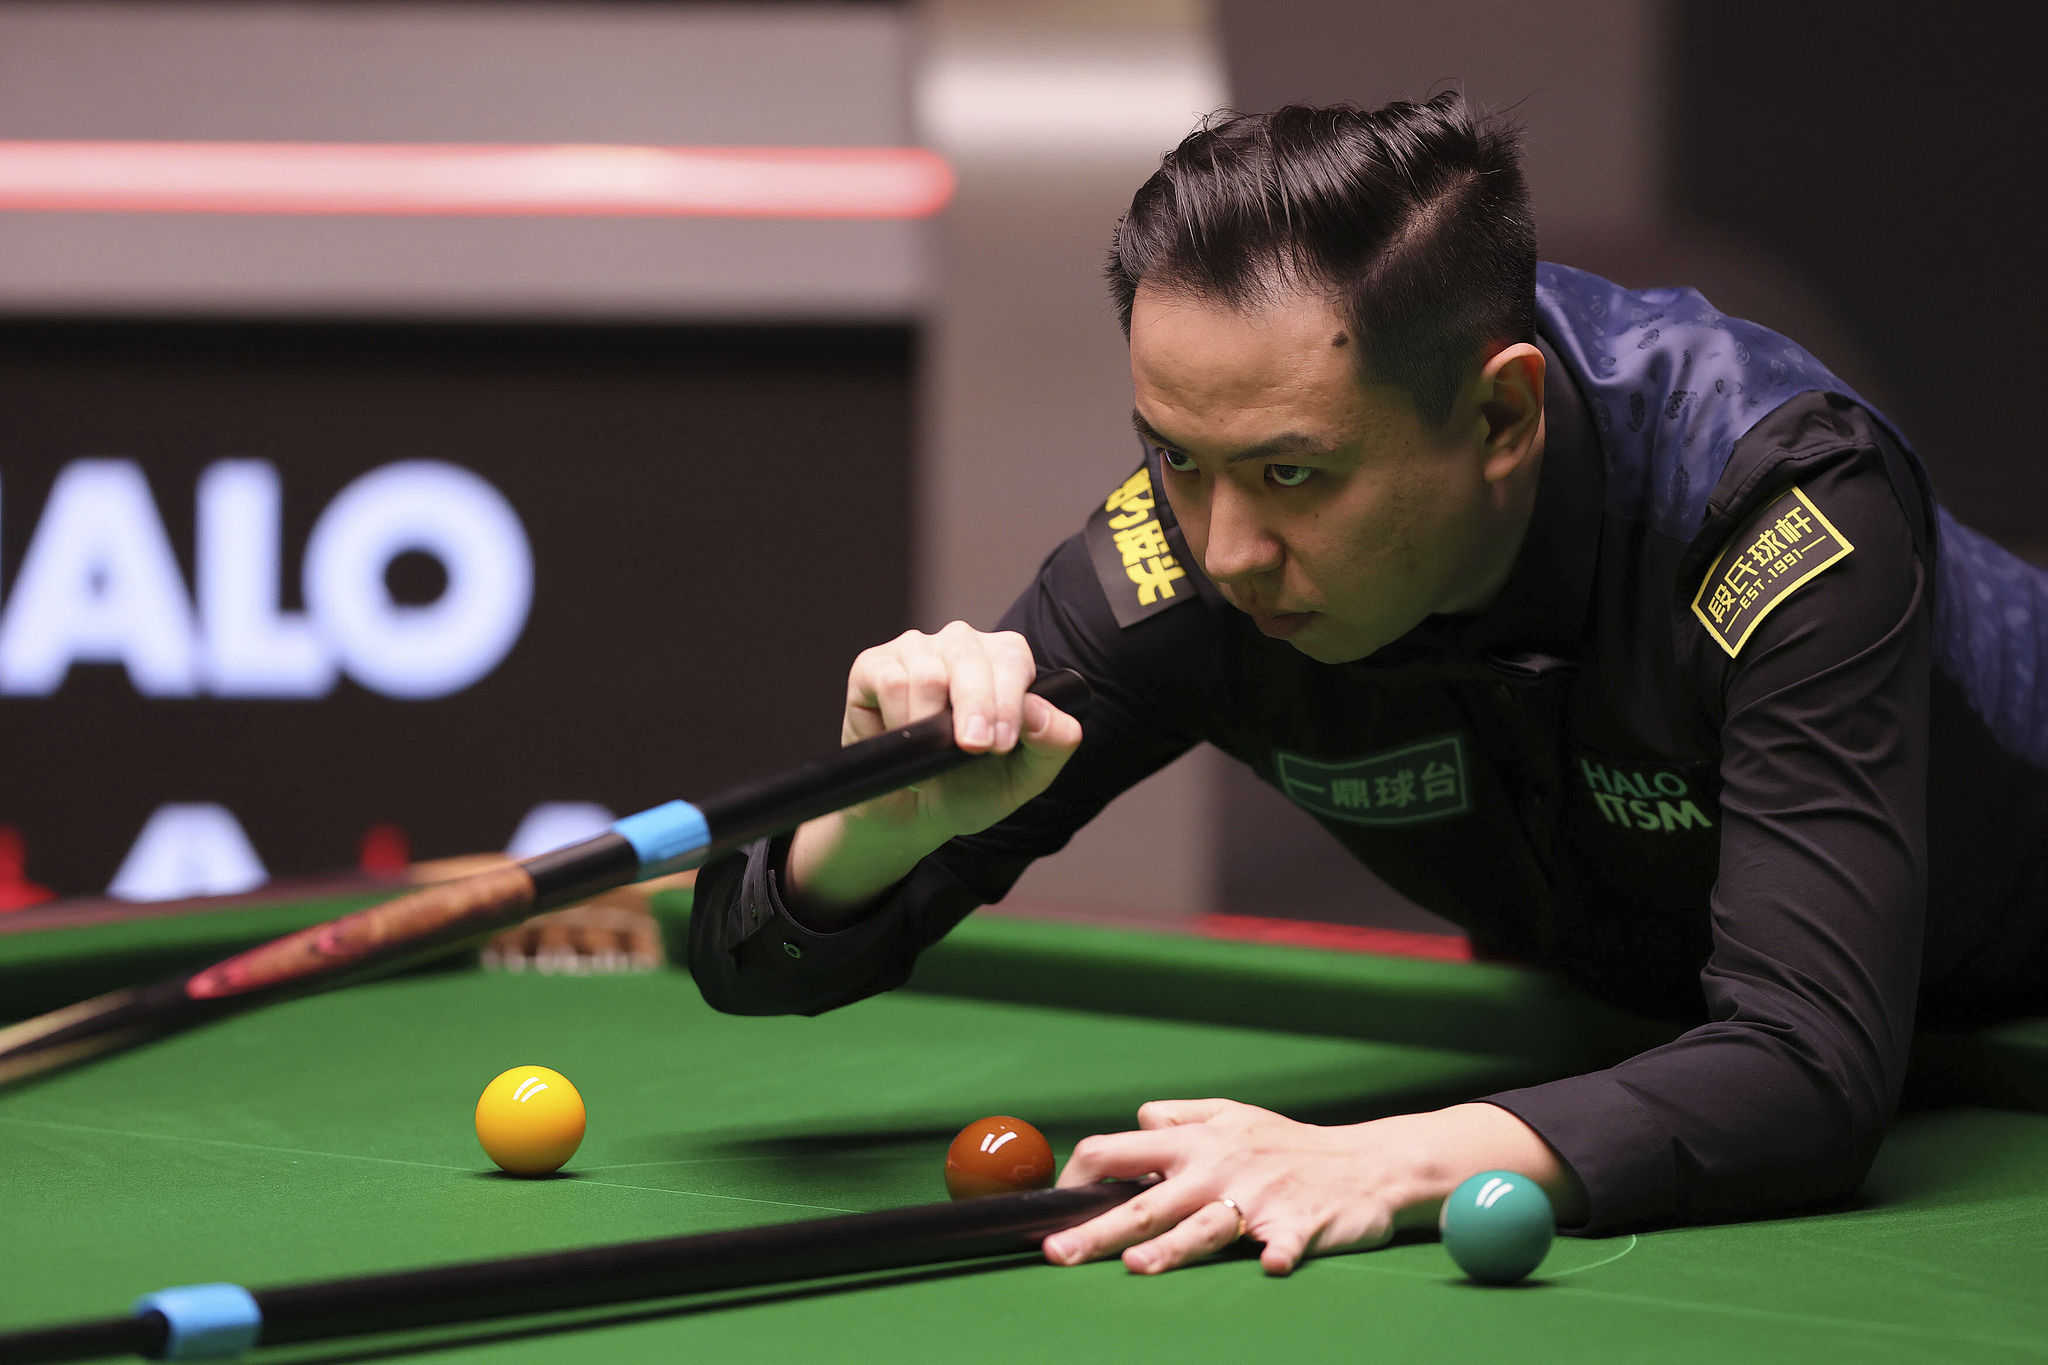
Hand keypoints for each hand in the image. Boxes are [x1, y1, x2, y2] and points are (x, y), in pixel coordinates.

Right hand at [786, 623, 1083, 915]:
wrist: (912, 813)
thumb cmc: (969, 787)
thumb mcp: (1023, 777)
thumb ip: (1052, 745)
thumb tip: (1045, 714)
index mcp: (1004, 661)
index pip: (1011, 659)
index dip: (1008, 700)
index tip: (1000, 744)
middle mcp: (961, 645)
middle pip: (969, 657)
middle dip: (975, 706)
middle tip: (971, 748)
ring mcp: (916, 650)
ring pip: (928, 672)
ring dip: (931, 723)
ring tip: (932, 757)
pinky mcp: (874, 665)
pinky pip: (890, 681)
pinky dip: (898, 719)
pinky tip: (903, 741)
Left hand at [1042, 1100, 1582, 1275]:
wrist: (1365, 1163)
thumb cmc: (1287, 1144)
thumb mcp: (1231, 1115)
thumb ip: (1179, 1117)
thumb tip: (1132, 1120)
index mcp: (1195, 1142)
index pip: (1119, 1150)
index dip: (1079, 1175)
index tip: (1054, 1206)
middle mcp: (1218, 1168)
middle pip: (1147, 1200)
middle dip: (1098, 1228)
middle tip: (1057, 1252)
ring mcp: (1259, 1197)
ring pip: (1206, 1226)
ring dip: (1174, 1246)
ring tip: (1138, 1266)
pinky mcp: (1300, 1224)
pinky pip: (1287, 1241)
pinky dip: (1280, 1252)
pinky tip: (1271, 1264)